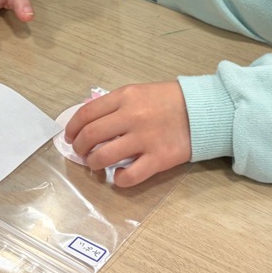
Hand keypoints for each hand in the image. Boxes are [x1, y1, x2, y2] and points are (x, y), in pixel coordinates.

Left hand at [64, 82, 190, 186]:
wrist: (202, 110)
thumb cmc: (168, 100)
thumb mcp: (138, 92)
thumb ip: (115, 105)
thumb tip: (88, 122)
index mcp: (125, 97)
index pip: (86, 113)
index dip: (72, 128)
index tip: (69, 137)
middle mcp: (131, 117)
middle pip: (91, 136)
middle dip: (79, 148)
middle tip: (80, 153)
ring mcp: (145, 139)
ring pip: (104, 157)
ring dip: (93, 164)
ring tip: (95, 165)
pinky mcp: (158, 159)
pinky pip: (130, 176)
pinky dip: (118, 180)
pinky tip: (119, 176)